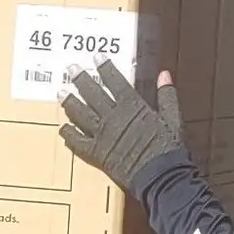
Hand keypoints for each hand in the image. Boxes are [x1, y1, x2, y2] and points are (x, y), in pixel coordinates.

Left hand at [58, 63, 184, 191]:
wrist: (160, 176)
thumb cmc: (169, 149)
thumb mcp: (173, 119)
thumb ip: (167, 96)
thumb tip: (165, 74)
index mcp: (132, 106)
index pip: (115, 81)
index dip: (105, 68)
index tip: (96, 57)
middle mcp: (113, 117)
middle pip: (92, 93)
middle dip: (81, 79)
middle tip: (70, 68)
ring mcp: (102, 135)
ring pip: (80, 114)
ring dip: (70, 102)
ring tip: (61, 93)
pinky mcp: (96, 153)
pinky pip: (77, 142)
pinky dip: (69, 134)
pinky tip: (63, 128)